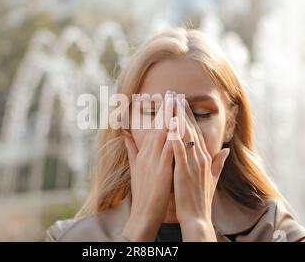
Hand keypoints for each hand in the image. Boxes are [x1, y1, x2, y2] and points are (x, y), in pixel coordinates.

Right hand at [121, 91, 174, 240]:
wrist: (143, 213)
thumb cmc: (143, 192)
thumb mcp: (135, 169)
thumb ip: (132, 152)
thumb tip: (126, 137)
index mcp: (144, 153)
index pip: (153, 128)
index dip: (160, 112)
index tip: (165, 97)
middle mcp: (148, 154)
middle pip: (158, 126)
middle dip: (165, 108)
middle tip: (171, 90)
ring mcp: (154, 161)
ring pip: (162, 133)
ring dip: (169, 116)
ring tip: (175, 99)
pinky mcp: (161, 170)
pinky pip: (168, 149)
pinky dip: (172, 135)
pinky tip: (177, 124)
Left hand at [170, 95, 229, 240]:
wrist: (198, 218)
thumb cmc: (201, 199)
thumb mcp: (212, 179)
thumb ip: (218, 163)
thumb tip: (227, 150)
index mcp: (205, 158)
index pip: (196, 131)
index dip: (189, 116)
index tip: (182, 102)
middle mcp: (200, 157)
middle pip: (191, 129)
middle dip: (182, 110)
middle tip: (175, 94)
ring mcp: (193, 163)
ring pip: (185, 135)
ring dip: (178, 117)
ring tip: (171, 101)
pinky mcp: (184, 170)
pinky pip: (179, 150)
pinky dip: (175, 136)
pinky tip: (169, 124)